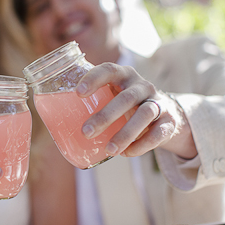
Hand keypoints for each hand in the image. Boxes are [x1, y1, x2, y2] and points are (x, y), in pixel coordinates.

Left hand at [76, 63, 197, 158]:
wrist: (165, 115)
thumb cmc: (126, 106)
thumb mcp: (112, 96)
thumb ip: (92, 101)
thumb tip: (54, 118)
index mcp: (124, 76)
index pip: (109, 70)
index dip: (94, 79)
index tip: (78, 93)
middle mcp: (142, 86)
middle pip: (125, 98)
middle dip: (105, 116)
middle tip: (85, 132)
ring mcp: (158, 102)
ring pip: (144, 115)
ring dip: (125, 134)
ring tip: (109, 150)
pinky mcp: (169, 121)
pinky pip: (158, 133)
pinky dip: (142, 145)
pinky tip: (127, 153)